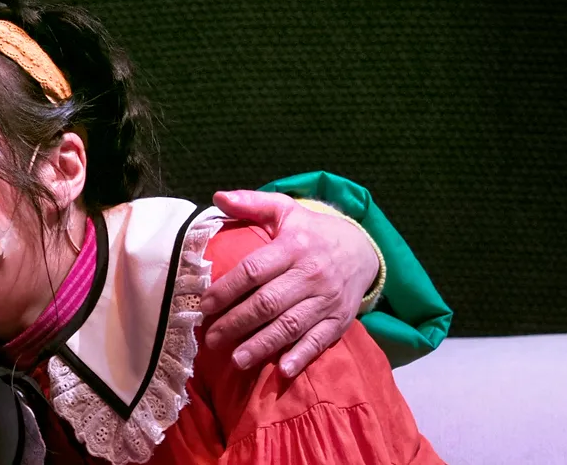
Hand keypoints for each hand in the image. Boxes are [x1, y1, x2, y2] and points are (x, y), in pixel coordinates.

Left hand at [199, 190, 377, 377]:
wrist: (362, 249)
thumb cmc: (311, 232)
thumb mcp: (285, 210)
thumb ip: (251, 203)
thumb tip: (217, 197)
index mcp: (293, 247)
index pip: (253, 271)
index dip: (227, 290)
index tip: (204, 306)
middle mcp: (311, 274)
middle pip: (269, 303)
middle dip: (237, 322)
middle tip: (211, 339)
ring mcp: (328, 299)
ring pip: (291, 325)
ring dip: (263, 344)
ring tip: (236, 360)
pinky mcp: (340, 319)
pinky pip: (321, 340)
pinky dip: (302, 356)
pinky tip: (282, 370)